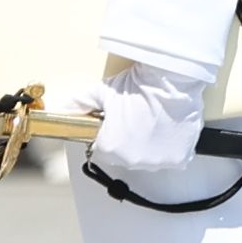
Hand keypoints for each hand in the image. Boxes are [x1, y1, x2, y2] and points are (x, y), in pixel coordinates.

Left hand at [70, 60, 207, 175]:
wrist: (171, 81)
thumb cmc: (138, 86)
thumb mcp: (103, 91)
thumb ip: (80, 103)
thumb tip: (64, 107)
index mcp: (110, 148)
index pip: (102, 150)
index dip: (108, 135)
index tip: (116, 124)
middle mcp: (132, 161)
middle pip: (125, 155)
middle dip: (128, 141)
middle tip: (136, 119)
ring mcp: (156, 162)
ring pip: (148, 158)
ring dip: (149, 146)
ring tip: (153, 122)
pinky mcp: (177, 158)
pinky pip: (170, 159)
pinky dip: (169, 148)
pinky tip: (168, 129)